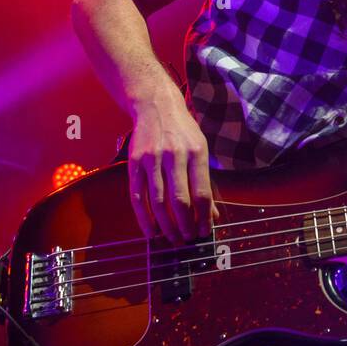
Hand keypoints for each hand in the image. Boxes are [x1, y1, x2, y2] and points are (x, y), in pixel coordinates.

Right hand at [127, 91, 214, 243]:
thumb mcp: (201, 149)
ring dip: (166, 225)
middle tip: (187, 239)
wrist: (155, 106)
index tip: (204, 232)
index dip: (203, 217)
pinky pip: (138, 196)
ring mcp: (152, 159)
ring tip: (172, 238)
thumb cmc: (183, 131)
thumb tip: (213, 214)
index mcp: (197, 152)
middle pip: (180, 201)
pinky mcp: (134, 163)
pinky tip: (150, 231)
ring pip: (158, 202)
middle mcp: (174, 155)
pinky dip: (144, 218)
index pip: (202, 193)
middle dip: (185, 225)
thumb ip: (206, 182)